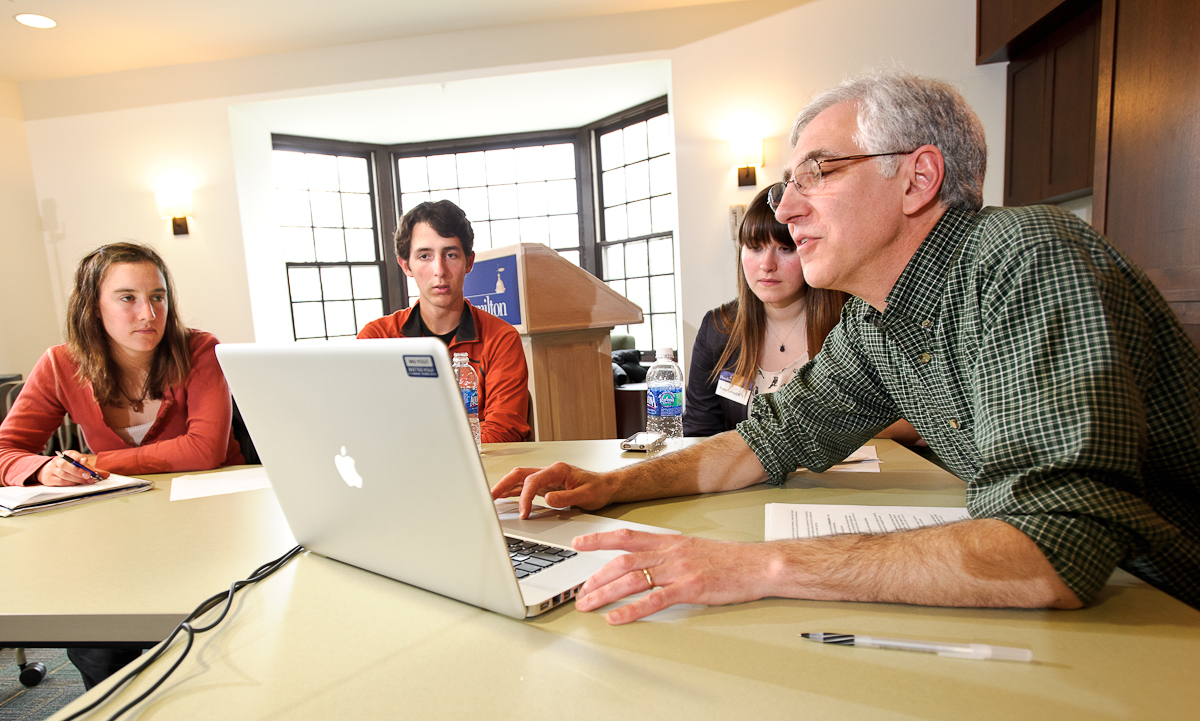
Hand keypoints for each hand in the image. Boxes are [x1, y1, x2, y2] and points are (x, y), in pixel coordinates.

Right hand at [36, 451, 107, 485]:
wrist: (48, 471)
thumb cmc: (67, 467)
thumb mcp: (78, 464)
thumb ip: (92, 469)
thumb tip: (106, 475)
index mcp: (66, 454)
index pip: (71, 453)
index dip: (77, 457)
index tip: (84, 460)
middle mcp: (58, 461)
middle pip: (66, 465)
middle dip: (78, 471)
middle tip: (88, 475)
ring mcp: (52, 470)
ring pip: (64, 474)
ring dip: (77, 479)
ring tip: (87, 481)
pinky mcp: (50, 479)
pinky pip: (61, 482)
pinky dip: (70, 483)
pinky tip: (77, 484)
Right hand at [490, 462, 615, 518]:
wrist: (607, 486)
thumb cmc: (598, 488)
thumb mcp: (586, 496)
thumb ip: (566, 497)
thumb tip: (548, 498)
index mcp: (558, 470)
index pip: (533, 480)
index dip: (525, 497)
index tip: (523, 512)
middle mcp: (550, 471)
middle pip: (520, 474)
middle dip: (503, 484)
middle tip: (490, 496)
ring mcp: (547, 477)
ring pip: (520, 478)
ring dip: (505, 486)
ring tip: (491, 497)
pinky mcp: (547, 485)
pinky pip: (526, 485)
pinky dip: (514, 491)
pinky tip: (505, 496)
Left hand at [572, 529, 774, 624]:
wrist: (759, 565)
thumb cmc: (731, 560)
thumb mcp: (694, 549)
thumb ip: (670, 555)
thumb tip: (649, 563)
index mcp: (670, 542)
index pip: (627, 536)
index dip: (600, 538)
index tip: (579, 543)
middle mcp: (671, 553)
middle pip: (623, 561)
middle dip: (596, 576)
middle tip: (579, 591)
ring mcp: (679, 570)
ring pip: (632, 579)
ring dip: (605, 593)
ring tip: (588, 605)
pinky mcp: (690, 589)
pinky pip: (654, 600)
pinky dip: (631, 610)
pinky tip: (616, 618)